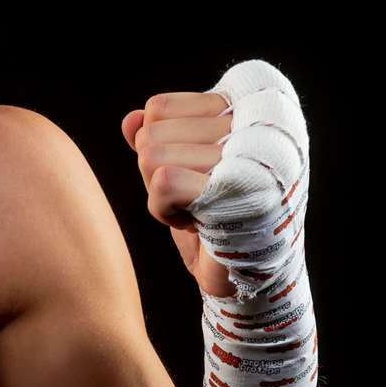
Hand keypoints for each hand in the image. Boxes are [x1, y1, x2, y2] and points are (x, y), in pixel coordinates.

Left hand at [121, 92, 237, 297]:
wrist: (254, 278)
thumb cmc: (220, 220)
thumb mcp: (182, 171)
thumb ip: (158, 140)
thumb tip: (130, 120)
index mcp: (241, 113)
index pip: (159, 108)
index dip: (158, 146)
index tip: (190, 173)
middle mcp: (251, 126)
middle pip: (150, 133)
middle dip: (157, 173)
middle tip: (194, 197)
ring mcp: (246, 155)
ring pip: (150, 154)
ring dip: (160, 194)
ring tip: (197, 208)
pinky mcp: (236, 187)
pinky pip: (162, 181)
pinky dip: (163, 209)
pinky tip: (193, 222)